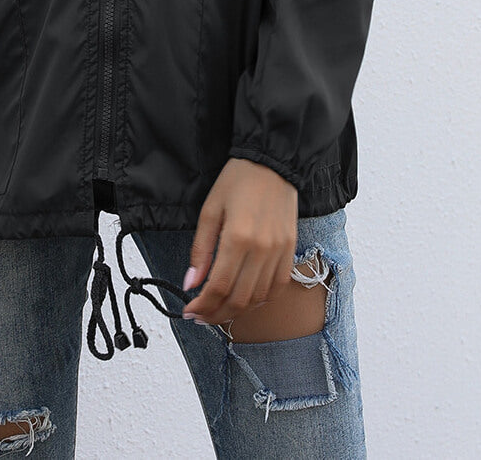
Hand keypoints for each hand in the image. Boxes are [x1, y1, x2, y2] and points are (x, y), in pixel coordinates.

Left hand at [181, 157, 297, 325]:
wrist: (272, 163)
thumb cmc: (237, 181)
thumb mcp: (210, 210)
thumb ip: (201, 249)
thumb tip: (191, 282)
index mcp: (238, 238)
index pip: (218, 287)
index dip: (202, 306)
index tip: (189, 311)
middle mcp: (262, 250)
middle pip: (239, 299)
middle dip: (217, 314)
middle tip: (201, 317)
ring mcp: (280, 252)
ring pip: (259, 298)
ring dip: (238, 310)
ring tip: (219, 310)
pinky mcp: (291, 250)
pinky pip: (277, 287)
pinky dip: (260, 300)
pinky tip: (246, 299)